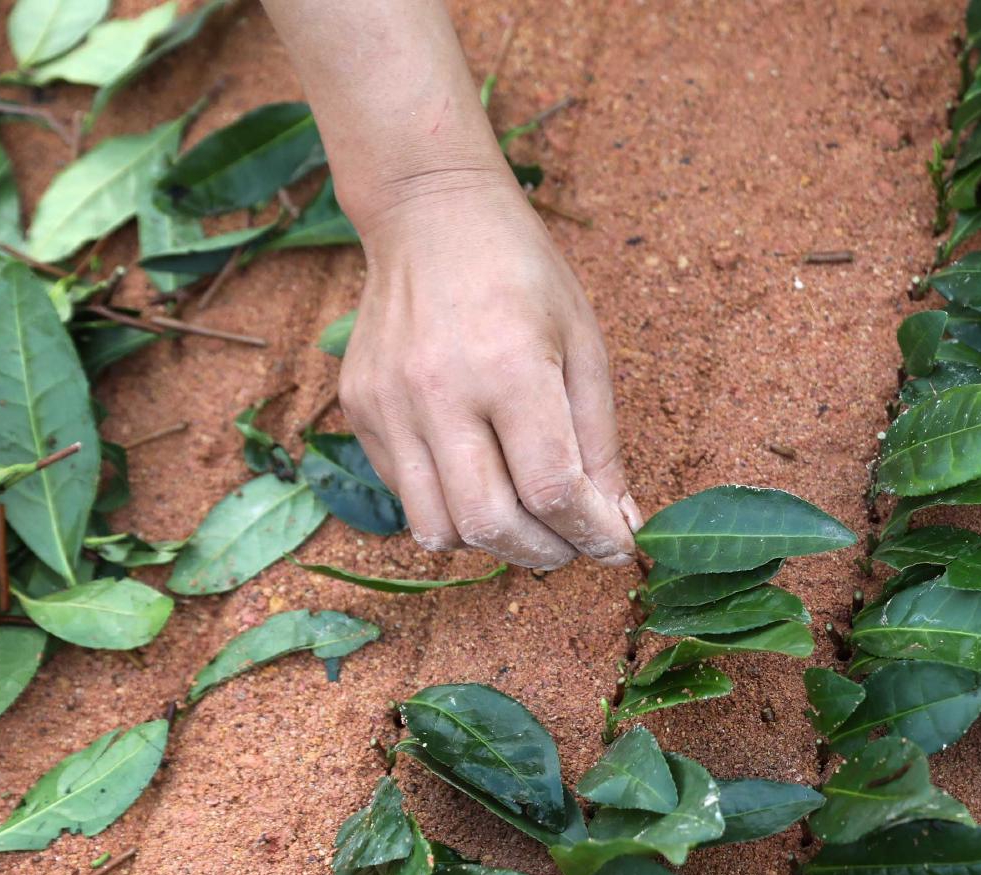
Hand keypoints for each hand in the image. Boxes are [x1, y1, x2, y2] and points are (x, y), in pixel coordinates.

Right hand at [338, 169, 638, 567]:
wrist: (429, 214)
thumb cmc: (521, 274)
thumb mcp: (584, 345)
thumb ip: (600, 442)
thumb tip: (621, 523)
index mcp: (510, 368)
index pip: (552, 490)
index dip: (593, 535)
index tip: (618, 548)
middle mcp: (439, 392)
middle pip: (491, 524)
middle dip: (545, 554)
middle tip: (575, 546)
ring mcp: (389, 404)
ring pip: (439, 529)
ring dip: (493, 543)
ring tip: (528, 521)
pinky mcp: (360, 410)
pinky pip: (405, 496)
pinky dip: (450, 509)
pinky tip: (481, 477)